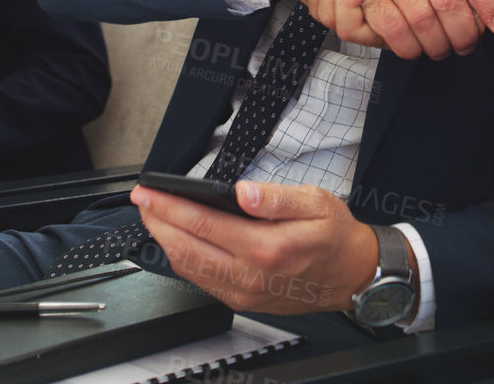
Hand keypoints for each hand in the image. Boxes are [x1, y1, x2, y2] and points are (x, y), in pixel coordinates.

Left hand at [132, 180, 394, 314]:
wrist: (353, 275)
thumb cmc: (335, 236)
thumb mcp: (317, 202)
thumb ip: (277, 197)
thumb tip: (244, 193)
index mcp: (267, 248)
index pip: (203, 224)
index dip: (169, 207)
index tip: (149, 192)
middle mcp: (251, 275)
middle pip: (186, 248)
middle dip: (157, 222)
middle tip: (141, 200)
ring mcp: (244, 292)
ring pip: (189, 268)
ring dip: (165, 241)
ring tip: (153, 216)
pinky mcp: (243, 300)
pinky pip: (202, 281)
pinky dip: (182, 260)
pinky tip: (177, 242)